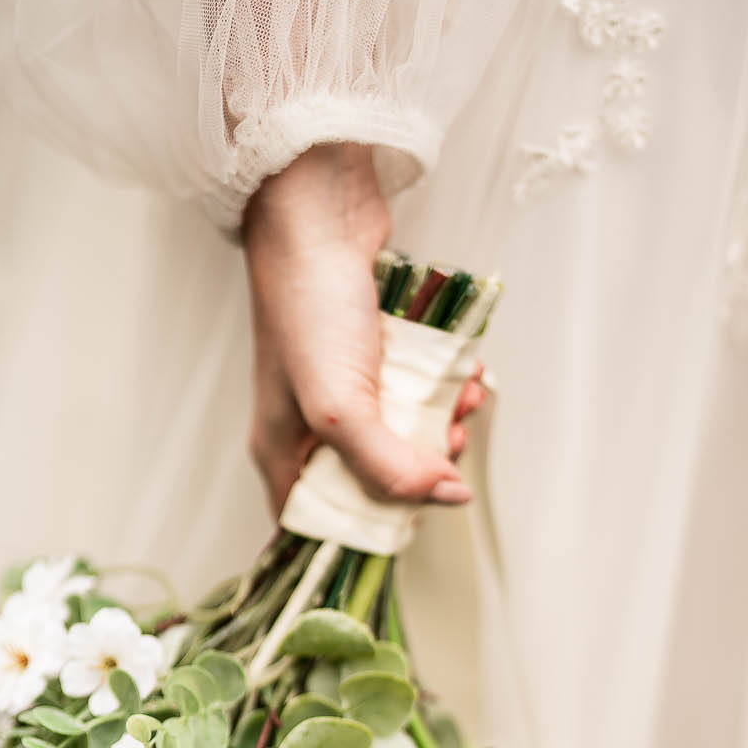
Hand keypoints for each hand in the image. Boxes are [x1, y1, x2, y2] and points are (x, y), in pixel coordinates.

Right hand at [242, 143, 484, 518]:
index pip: (318, 525)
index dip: (364, 536)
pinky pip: (419, 392)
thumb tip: (448, 498)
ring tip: (464, 406)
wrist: (320, 211)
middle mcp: (310, 429)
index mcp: (282, 453)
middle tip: (447, 456)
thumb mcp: (340, 407)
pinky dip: (447, 390)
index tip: (408, 529)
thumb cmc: (308, 305)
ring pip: (405, 436)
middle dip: (420, 473)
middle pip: (374, 483)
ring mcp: (345, 391)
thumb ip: (390, 466)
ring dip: (445, 428)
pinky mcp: (375, 358)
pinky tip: (465, 377)